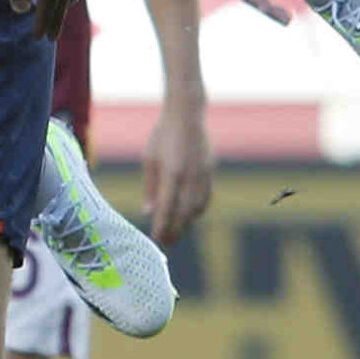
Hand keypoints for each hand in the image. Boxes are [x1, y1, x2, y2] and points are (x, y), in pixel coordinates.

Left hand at [141, 96, 214, 244]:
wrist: (187, 115)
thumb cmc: (163, 135)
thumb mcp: (150, 159)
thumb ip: (150, 187)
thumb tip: (148, 212)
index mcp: (172, 173)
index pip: (166, 207)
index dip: (161, 225)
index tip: (156, 238)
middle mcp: (190, 176)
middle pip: (184, 212)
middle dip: (175, 230)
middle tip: (166, 243)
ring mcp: (203, 175)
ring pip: (197, 207)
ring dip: (187, 223)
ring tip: (176, 233)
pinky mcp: (210, 172)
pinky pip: (206, 197)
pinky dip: (198, 210)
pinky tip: (190, 216)